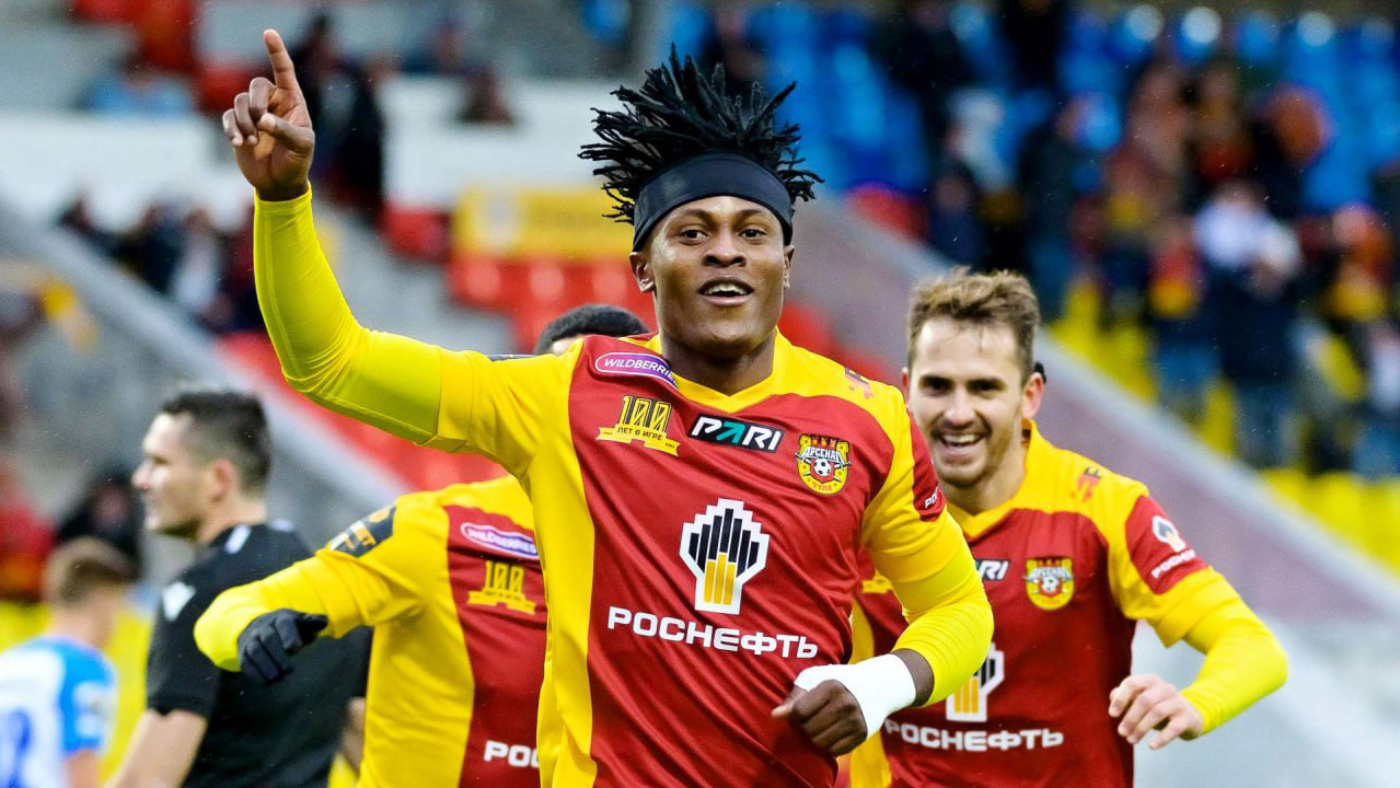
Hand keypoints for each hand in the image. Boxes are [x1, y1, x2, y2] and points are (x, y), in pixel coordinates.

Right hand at [223, 29, 314, 200]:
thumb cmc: (297, 161)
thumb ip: (285, 131)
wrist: (279, 183)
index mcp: (292, 101)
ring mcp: (253, 113)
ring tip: (253, 141)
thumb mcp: (301, 146)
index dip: (276, 51)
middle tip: (260, 122)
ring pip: (239, 101)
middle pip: (255, 85)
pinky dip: (232, 129)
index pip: (284, 70)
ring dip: (244, 122)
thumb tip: (262, 120)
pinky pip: (229, 117)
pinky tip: (239, 144)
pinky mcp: (238, 126)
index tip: (268, 33)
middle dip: (255, 103)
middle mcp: (272, 102)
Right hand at [236, 609, 327, 683]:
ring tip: (277, 678)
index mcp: (282, 618)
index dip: (288, 636)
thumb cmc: (291, 627)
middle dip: (278, 655)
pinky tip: (267, 683)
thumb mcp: (303, 622)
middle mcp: (264, 627)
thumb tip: (324, 621)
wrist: (261, 626)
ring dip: (265, 666)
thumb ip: (315, 622)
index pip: (284, 624)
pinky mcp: (243, 653)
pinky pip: (246, 662)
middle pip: (268, 639)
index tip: (294, 649)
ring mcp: (251, 639)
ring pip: (255, 651)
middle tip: (289, 669)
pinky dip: (255, 674)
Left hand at [773, 680, 868, 755]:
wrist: (874, 686)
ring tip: (817, 727)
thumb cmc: (837, 681)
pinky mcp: (861, 735)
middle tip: (807, 721)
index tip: (796, 712)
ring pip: (820, 743)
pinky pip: (835, 751)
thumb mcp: (815, 679)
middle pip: (809, 730)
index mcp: (831, 687)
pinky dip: (827, 746)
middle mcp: (845, 705)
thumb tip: (775, 715)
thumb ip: (795, 697)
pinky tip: (829, 733)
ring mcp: (855, 722)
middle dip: (803, 728)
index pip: (799, 712)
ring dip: (813, 738)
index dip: (792, 716)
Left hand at [1108, 674, 1203, 749]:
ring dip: (1141, 728)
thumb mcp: (1141, 699)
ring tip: (1131, 740)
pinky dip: (1162, 738)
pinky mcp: (1187, 718)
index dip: (1121, 699)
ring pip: (1157, 712)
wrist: (1190, 716)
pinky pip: (1174, 728)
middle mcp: (1165, 688)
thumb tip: (1113, 698)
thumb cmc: (1158, 707)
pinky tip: (1151, 746)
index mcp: (1150, 681)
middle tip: (1121, 732)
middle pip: (1144, 700)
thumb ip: (1125, 696)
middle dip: (1130, 718)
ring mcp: (1178, 702)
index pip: (1132, 683)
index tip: (1112, 715)